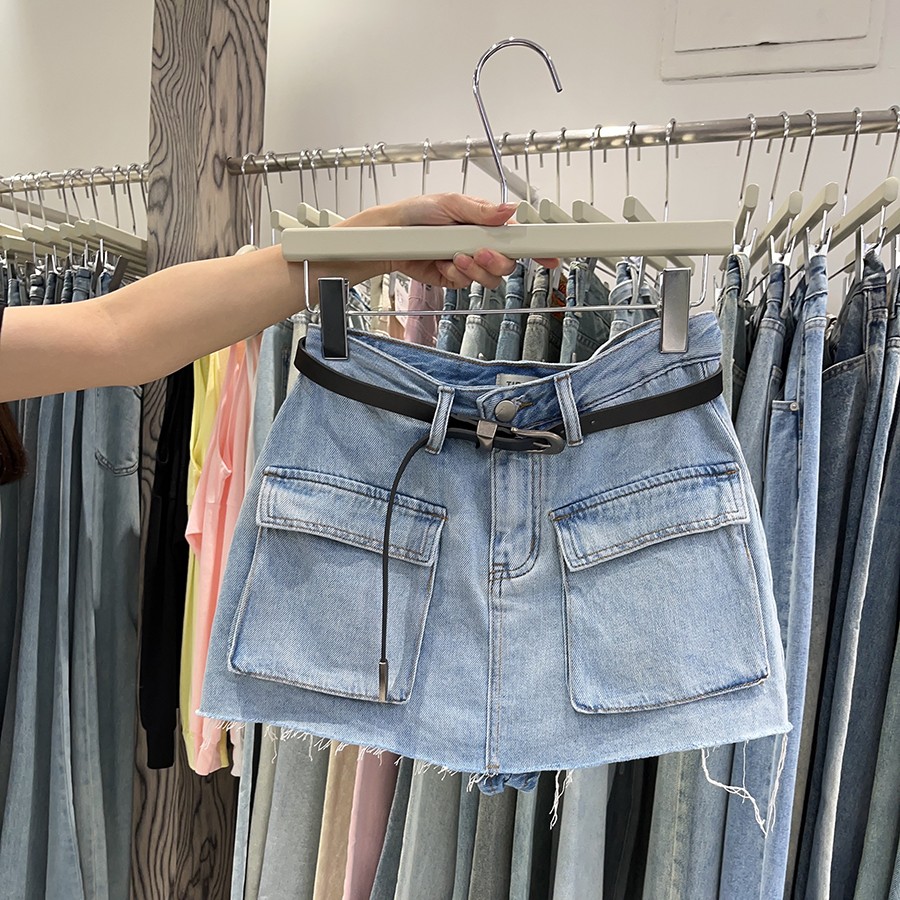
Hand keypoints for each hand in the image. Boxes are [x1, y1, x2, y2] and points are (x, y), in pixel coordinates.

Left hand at [336, 193, 558, 288]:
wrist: (391, 236)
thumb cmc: (418, 213)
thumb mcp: (449, 203)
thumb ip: (480, 210)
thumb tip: (509, 209)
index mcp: (487, 223)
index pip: (519, 236)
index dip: (538, 247)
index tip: (551, 256)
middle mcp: (482, 243)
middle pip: (508, 263)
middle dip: (496, 261)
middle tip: (481, 252)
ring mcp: (469, 263)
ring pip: (490, 278)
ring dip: (474, 270)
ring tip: (455, 257)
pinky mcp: (455, 278)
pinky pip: (467, 284)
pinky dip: (456, 276)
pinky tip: (444, 264)